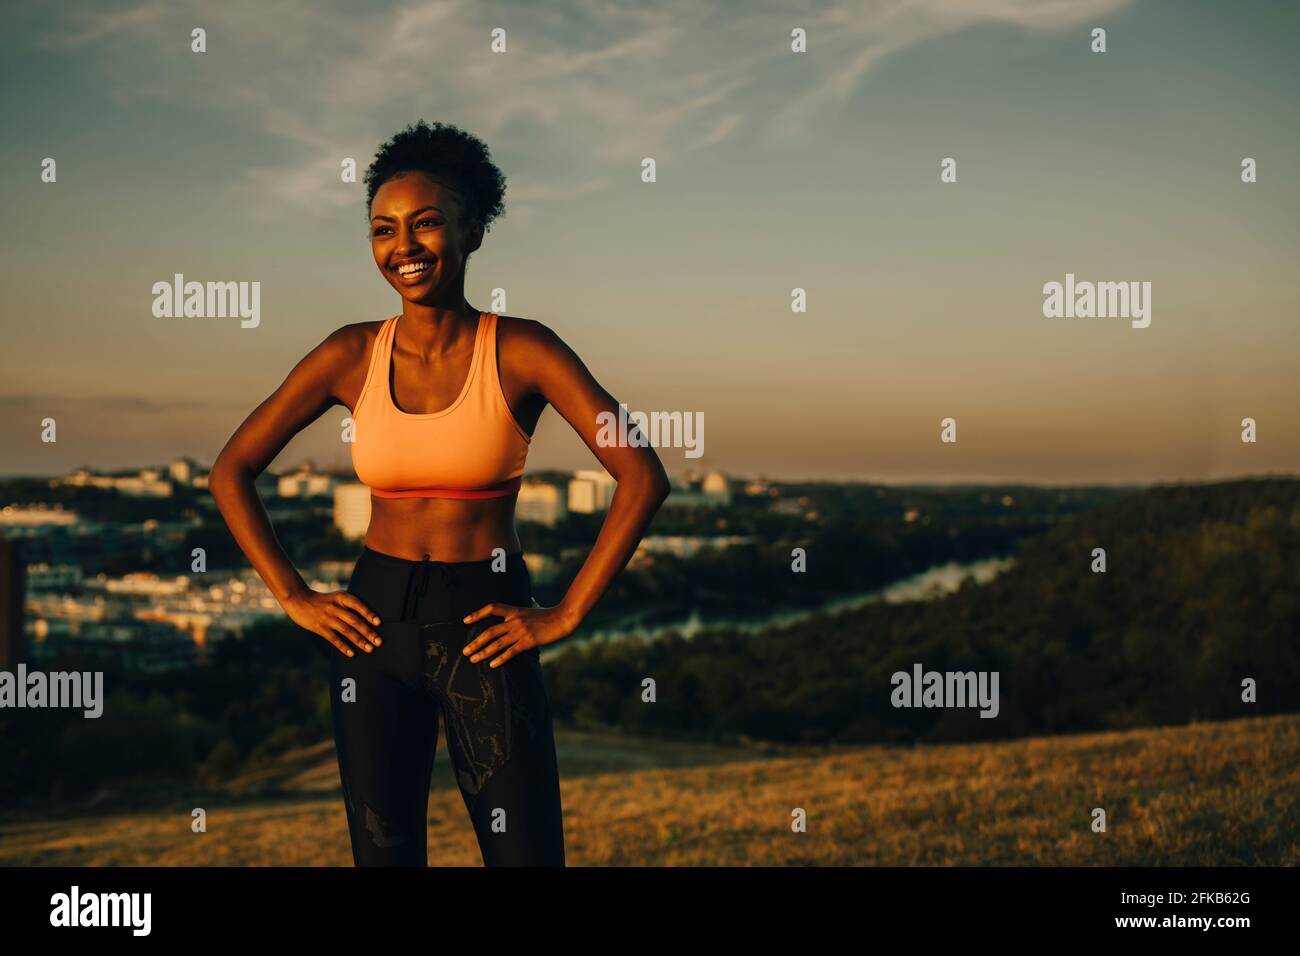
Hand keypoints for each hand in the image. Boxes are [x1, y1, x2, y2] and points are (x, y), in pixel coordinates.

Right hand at [282, 589, 382, 656]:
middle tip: (379, 642)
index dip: (369, 613)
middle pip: (355, 621)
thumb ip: (349, 605)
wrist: (298, 599)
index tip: (379, 623)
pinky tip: (352, 653)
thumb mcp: (336, 597)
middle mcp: (336, 607)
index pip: (358, 605)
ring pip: (346, 631)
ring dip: (359, 641)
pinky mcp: (319, 627)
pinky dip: (343, 646)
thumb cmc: (323, 600)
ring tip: (369, 649)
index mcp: (342, 597)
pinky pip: (334, 639)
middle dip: (368, 632)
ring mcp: (327, 618)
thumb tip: (368, 619)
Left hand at [460, 603, 575, 666]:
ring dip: (483, 652)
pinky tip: (492, 664)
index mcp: (514, 610)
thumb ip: (525, 605)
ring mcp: (521, 632)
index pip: (492, 608)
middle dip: (476, 642)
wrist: (563, 618)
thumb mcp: (533, 606)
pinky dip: (500, 659)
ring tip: (473, 659)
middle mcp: (515, 620)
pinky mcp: (528, 642)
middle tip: (465, 650)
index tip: (465, 620)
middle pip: (490, 631)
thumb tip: (527, 600)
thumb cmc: (548, 613)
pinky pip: (511, 652)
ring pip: (497, 643)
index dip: (477, 614)